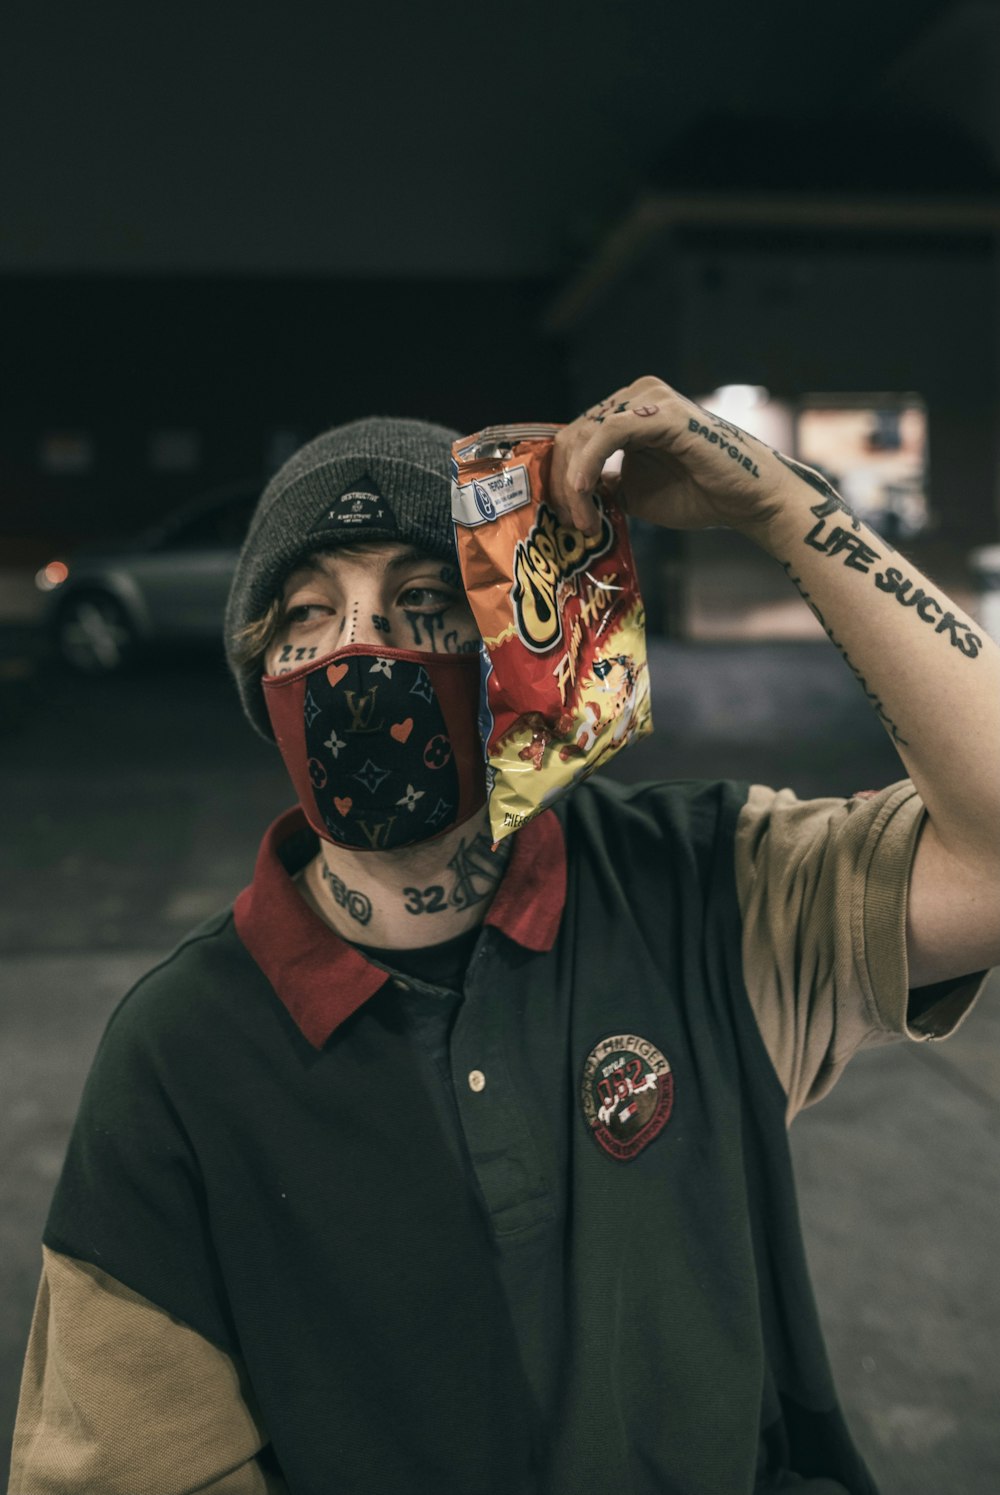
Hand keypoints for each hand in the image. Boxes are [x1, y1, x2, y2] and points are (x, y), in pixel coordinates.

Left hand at [549, 375, 792, 536]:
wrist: (747, 500)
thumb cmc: (699, 494)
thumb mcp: (634, 491)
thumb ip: (601, 485)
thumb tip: (566, 495)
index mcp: (627, 410)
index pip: (574, 437)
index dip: (559, 479)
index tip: (564, 518)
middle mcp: (635, 396)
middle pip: (573, 434)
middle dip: (563, 485)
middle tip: (573, 524)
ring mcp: (649, 399)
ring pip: (586, 435)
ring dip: (575, 484)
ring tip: (587, 521)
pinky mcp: (661, 413)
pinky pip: (608, 433)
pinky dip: (589, 466)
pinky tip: (586, 495)